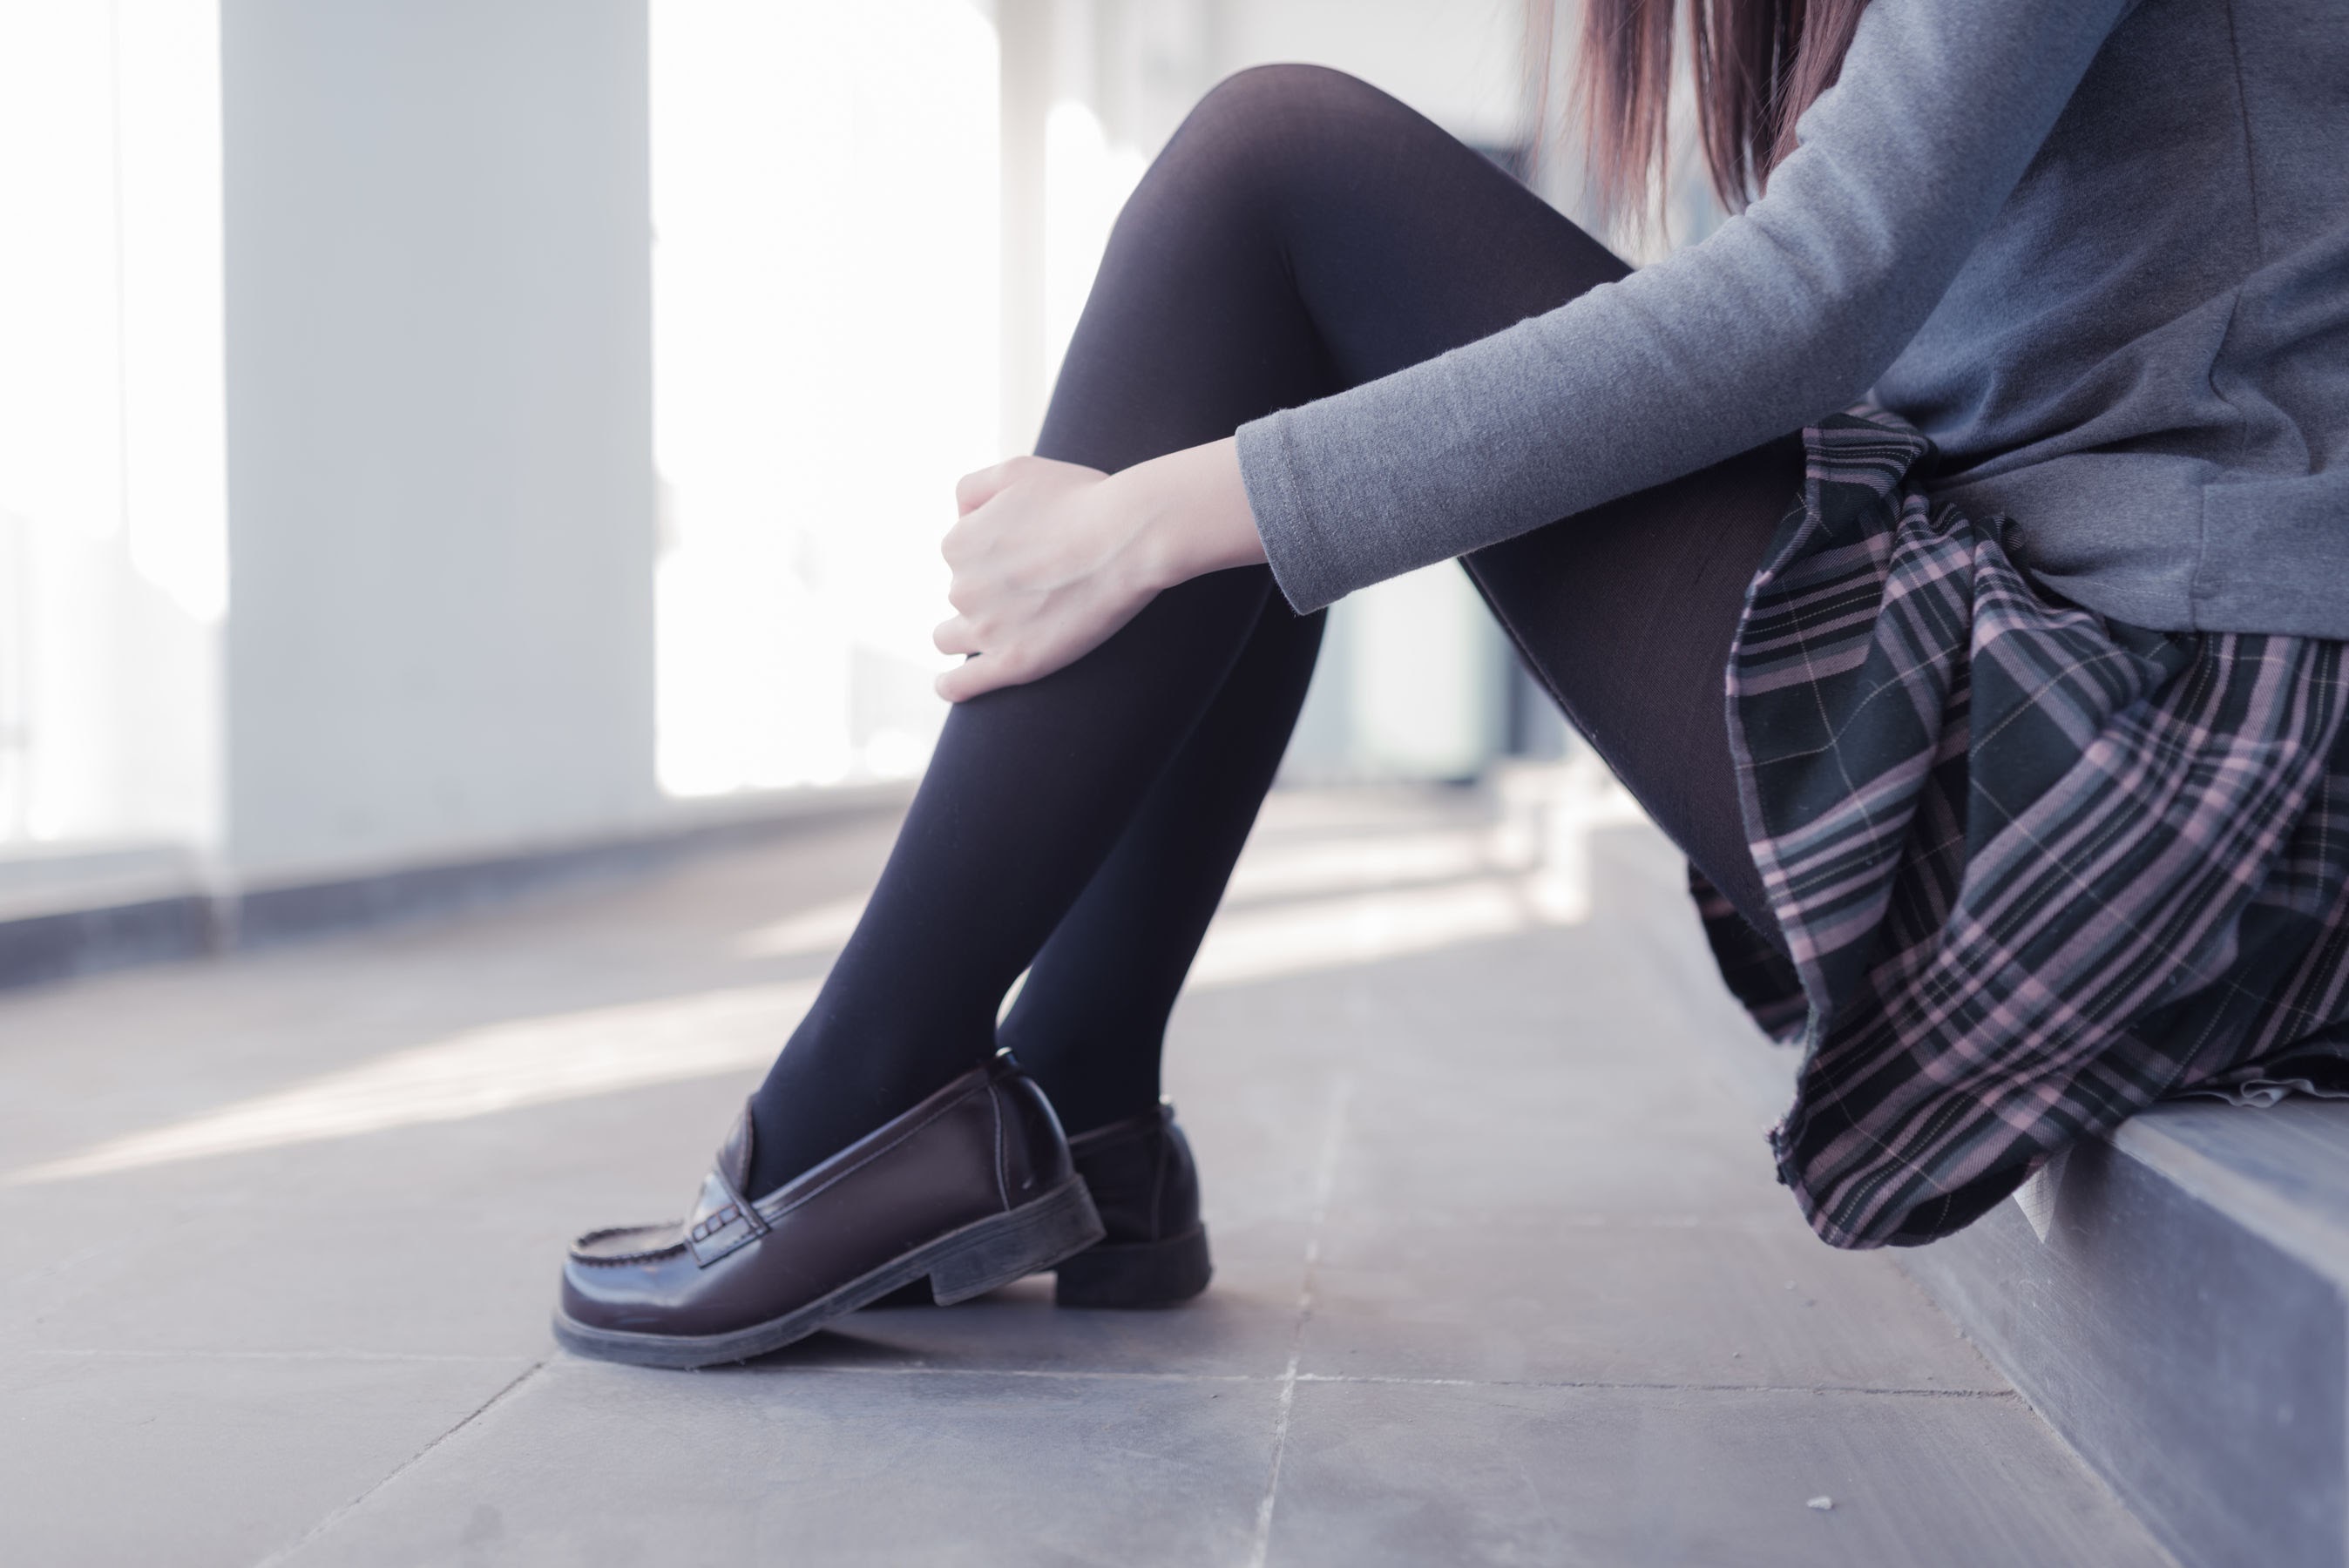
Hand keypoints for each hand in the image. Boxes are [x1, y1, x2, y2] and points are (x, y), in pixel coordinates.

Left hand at [931, 437, 1265, 701]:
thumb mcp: (1015, 470)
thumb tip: (959, 519)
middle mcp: (962, 588)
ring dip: (968, 634)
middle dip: (987, 592)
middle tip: (1035, 585)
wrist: (1127, 538)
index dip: (991, 553)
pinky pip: (961, 684)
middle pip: (962, 596)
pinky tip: (948, 686)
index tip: (1027, 551)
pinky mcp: (1014, 663)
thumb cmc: (1080, 499)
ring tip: (1001, 631)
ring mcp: (987, 630)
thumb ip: (971, 489)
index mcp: (958, 543)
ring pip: (951, 639)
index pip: (960, 554)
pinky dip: (951, 686)